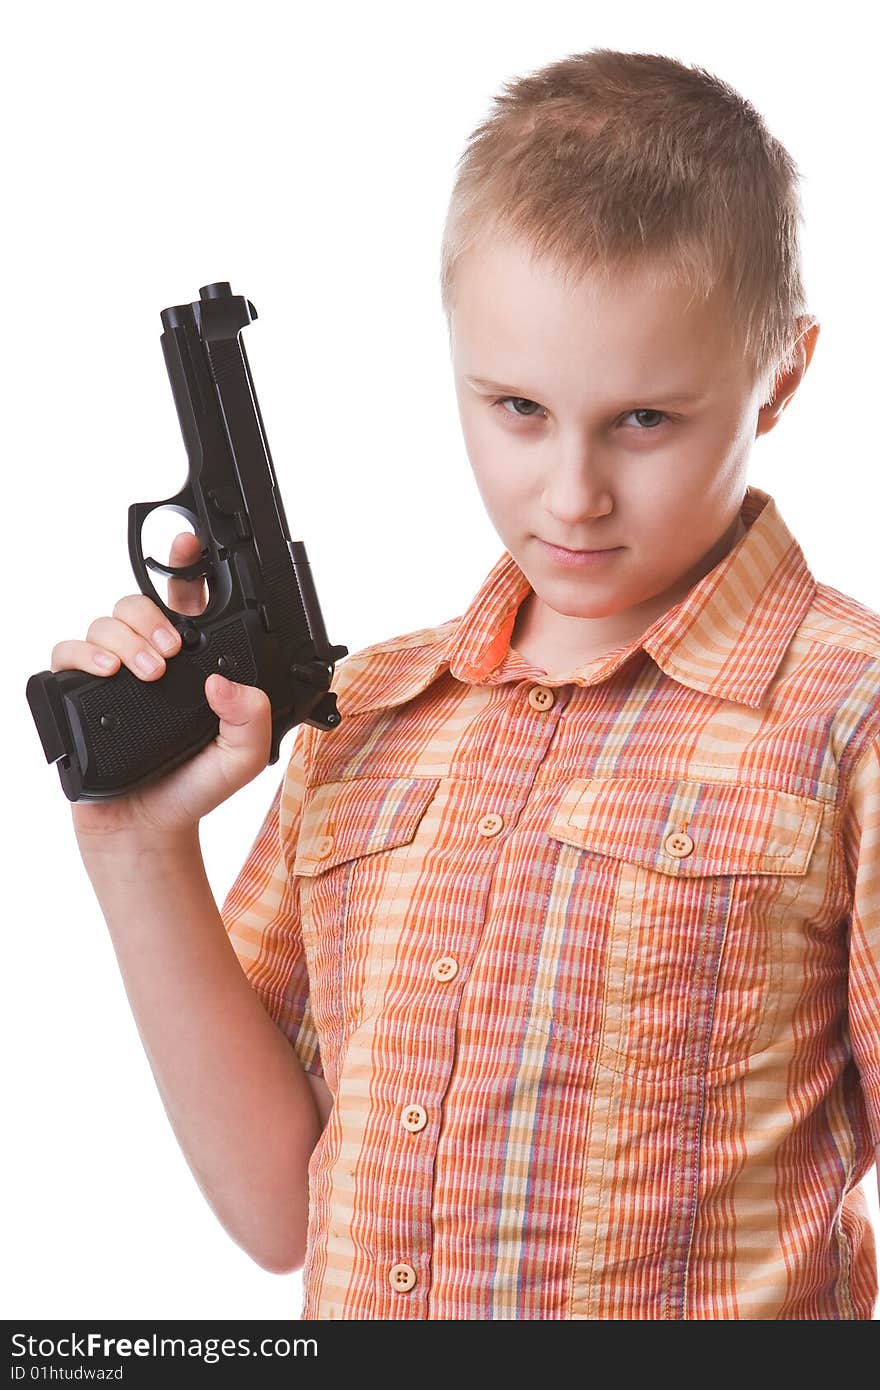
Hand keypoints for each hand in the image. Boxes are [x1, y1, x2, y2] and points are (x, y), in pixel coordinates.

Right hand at [50, 532, 272, 845]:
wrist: (146, 828)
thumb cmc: (194, 788)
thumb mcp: (242, 758)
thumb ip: (250, 719)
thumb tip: (224, 683)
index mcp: (193, 662)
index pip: (187, 600)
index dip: (186, 565)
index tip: (189, 541)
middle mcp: (149, 659)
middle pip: (139, 603)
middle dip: (153, 618)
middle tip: (171, 654)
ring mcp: (112, 673)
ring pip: (104, 623)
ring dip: (125, 638)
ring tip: (147, 673)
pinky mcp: (78, 694)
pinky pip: (65, 652)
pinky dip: (83, 655)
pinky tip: (107, 673)